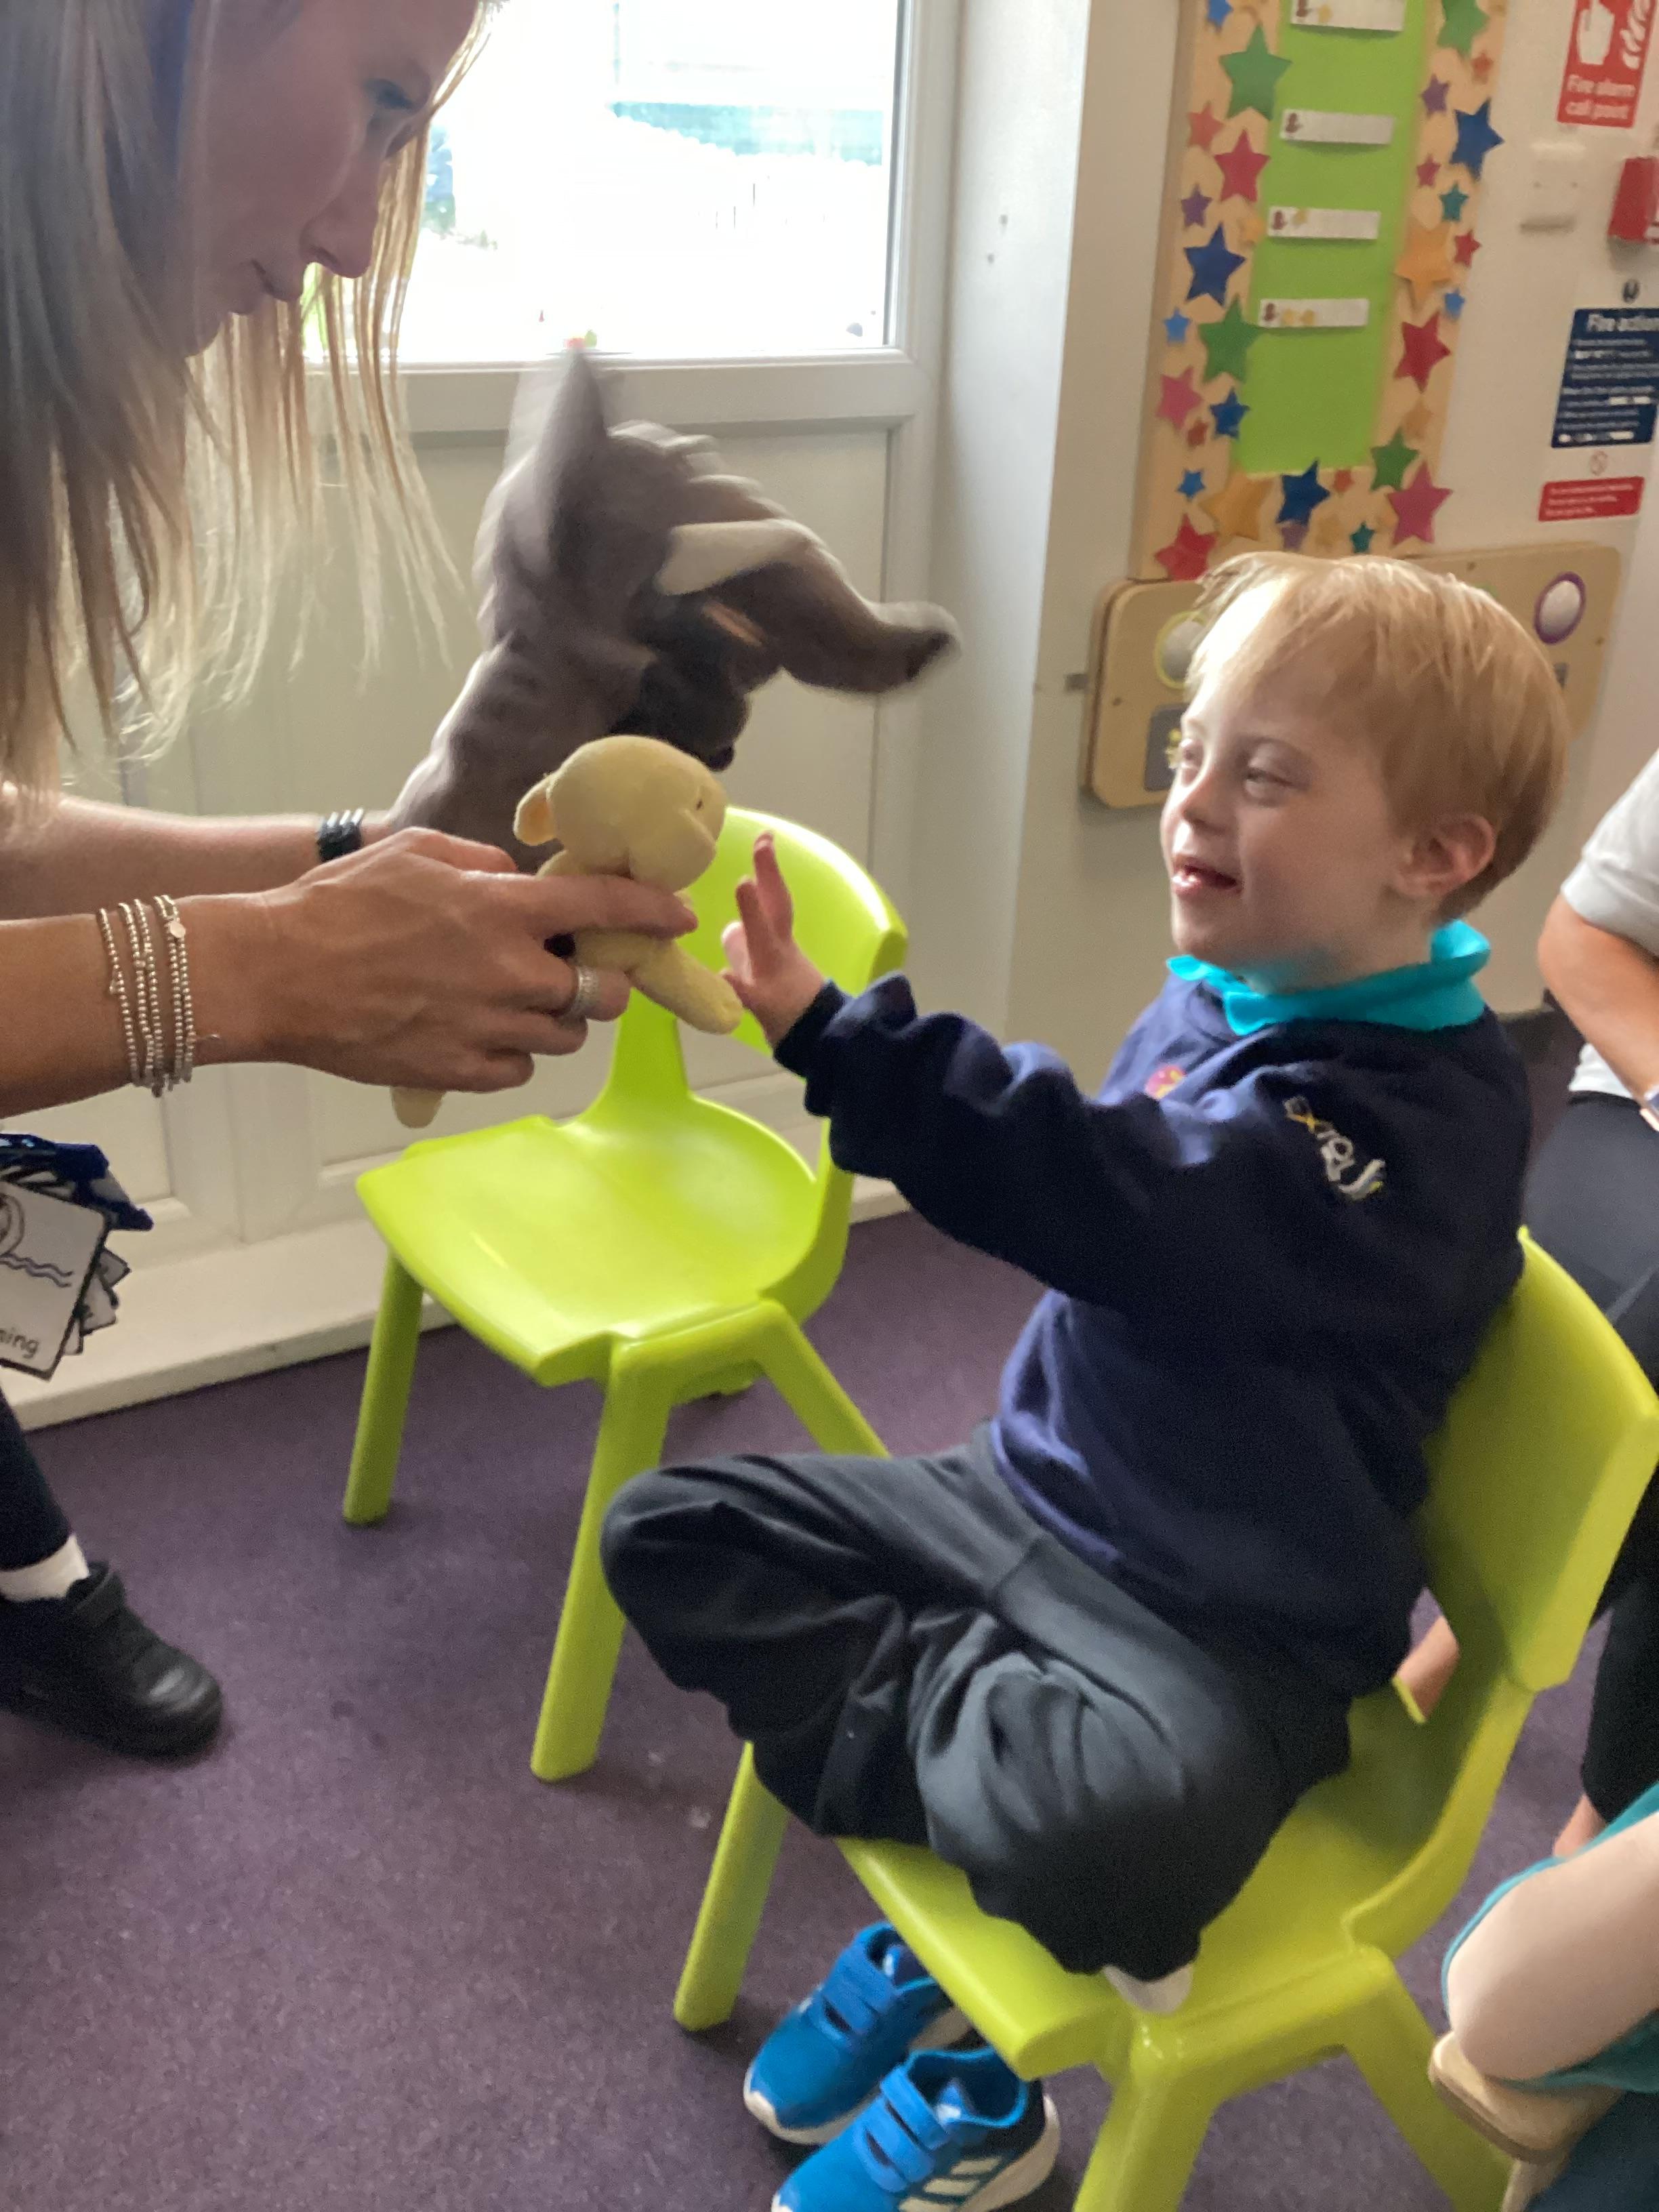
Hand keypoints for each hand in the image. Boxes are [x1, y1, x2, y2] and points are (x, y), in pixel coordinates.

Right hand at [187, 829, 693, 1093]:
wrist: (277, 975)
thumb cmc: (338, 906)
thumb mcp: (414, 852)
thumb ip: (481, 863)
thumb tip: (516, 877)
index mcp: (503, 911)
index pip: (606, 910)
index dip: (652, 913)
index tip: (677, 917)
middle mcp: (511, 975)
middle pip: (600, 993)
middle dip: (598, 981)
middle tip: (572, 970)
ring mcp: (489, 1029)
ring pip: (565, 1036)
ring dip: (555, 1018)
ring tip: (512, 999)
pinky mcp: (462, 1072)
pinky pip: (520, 1068)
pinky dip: (512, 1050)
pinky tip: (478, 1029)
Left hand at [721, 834, 825, 1046]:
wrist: (819, 1042)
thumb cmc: (790, 1005)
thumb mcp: (769, 970)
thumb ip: (748, 947)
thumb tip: (730, 930)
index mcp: (782, 943)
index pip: (775, 899)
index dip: (769, 869)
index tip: (764, 837)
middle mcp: (780, 953)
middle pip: (777, 909)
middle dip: (770, 876)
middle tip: (763, 844)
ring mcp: (773, 976)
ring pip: (764, 941)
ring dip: (754, 913)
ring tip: (743, 884)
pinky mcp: (766, 1005)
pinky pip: (748, 992)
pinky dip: (736, 984)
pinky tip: (724, 974)